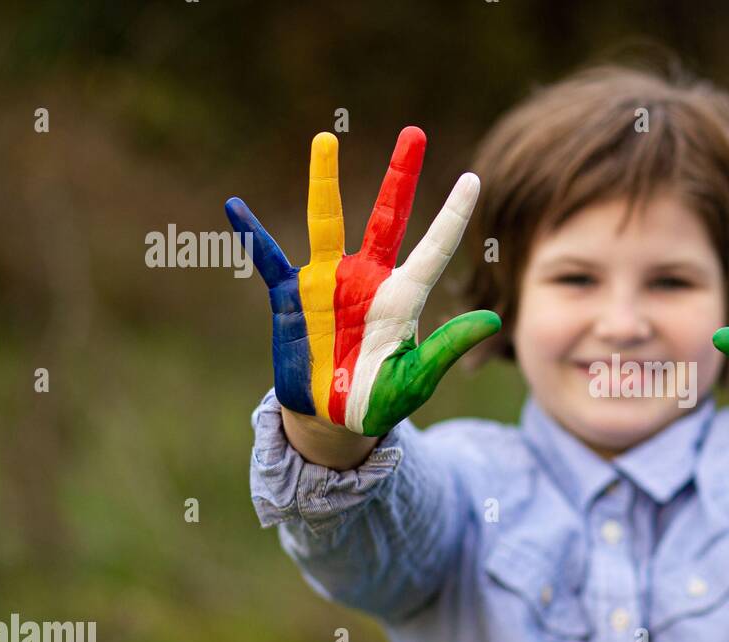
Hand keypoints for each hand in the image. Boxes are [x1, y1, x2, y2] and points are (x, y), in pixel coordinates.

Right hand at [225, 127, 499, 436]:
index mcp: (402, 299)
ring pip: (325, 222)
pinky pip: (269, 259)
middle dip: (400, 177)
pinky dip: (252, 234)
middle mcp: (367, 280)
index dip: (452, 216)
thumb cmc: (380, 400)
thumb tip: (492, 321)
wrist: (333, 420)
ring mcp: (328, 284)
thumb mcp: (416, 380)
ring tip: (325, 139)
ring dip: (324, 182)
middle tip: (415, 133)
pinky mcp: (290, 297)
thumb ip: (447, 348)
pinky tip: (235, 206)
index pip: (433, 250)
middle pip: (387, 218)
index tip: (472, 179)